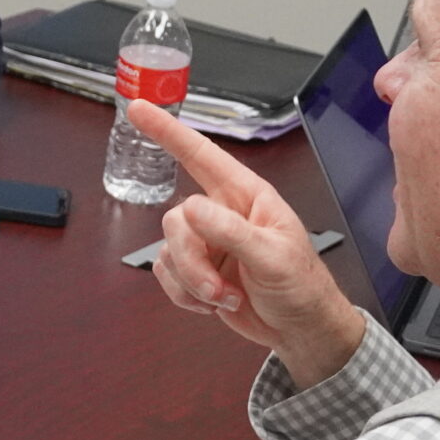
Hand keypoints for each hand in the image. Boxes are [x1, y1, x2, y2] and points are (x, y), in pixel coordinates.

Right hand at [131, 100, 368, 386]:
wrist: (301, 331)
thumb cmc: (301, 286)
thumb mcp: (274, 257)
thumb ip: (231, 232)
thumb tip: (190, 210)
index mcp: (246, 196)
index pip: (200, 155)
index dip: (167, 131)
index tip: (138, 109)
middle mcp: (222, 214)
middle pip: (176, 220)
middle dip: (190, 260)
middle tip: (217, 288)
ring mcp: (207, 244)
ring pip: (168, 251)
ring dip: (190, 282)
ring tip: (224, 298)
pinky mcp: (196, 272)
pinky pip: (166, 274)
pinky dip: (184, 295)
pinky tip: (213, 305)